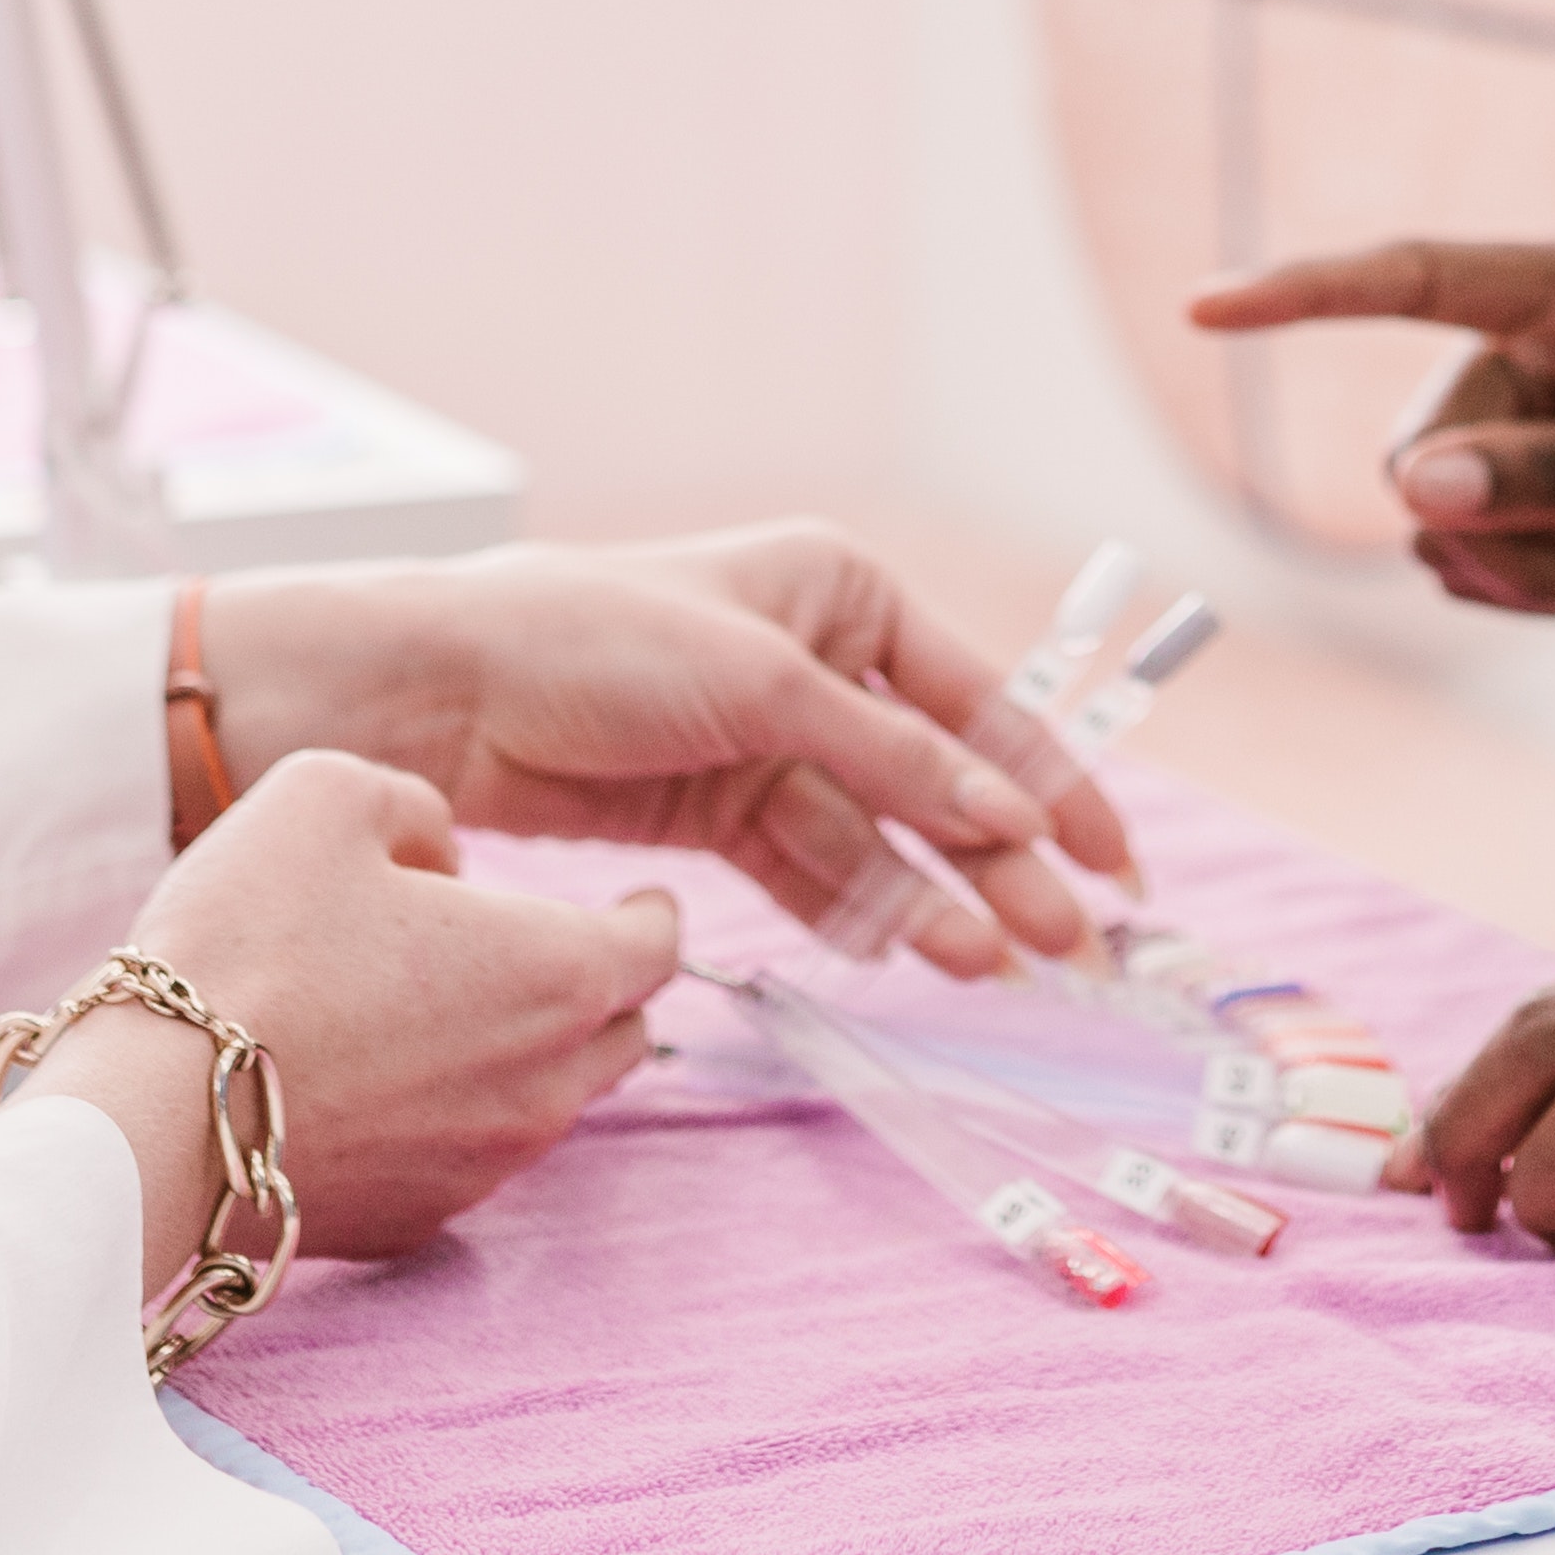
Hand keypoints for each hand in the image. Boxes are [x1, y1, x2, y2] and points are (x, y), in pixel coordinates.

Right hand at [27, 749, 679, 1264]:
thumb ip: (416, 806)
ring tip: (440, 1011)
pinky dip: (448, 1117)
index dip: (652, 914)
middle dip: (596, 987)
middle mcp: (544, 1084)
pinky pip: (464, 1158)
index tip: (640, 901)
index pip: (657, 946)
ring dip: (520, 1053)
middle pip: (619, 1033)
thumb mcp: (328, 794)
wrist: (154, 1114)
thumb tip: (441, 863)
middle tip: (535, 951)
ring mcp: (483, 1169)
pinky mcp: (414, 1223)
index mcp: (555, 972)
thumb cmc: (248, 942)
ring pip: (546, 1101)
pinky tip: (377, 1084)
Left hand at [212, 528, 1135, 974]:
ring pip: (878, 832)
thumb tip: (1009, 819)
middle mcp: (815, 659)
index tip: (1112, 862)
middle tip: (1067, 946)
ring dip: (936, 898)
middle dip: (1002, 859)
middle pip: (937, 776)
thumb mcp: (767, 687)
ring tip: (994, 967)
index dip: (1050, 780)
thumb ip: (895, 759)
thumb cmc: (598, 642)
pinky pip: (810, 864)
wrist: (441, 695)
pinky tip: (912, 951)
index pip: (977, 698)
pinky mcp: (712, 807)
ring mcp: (763, 738)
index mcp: (841, 587)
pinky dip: (860, 907)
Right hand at [1185, 240, 1554, 618]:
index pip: (1415, 275)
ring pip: (1430, 502)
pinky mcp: (1524, 458)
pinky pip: (1457, 536)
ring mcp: (1527, 395)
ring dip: (1515, 564)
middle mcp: (1539, 328)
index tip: (1205, 310)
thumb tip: (1412, 492)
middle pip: (1423, 439)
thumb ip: (1553, 478)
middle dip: (1498, 526)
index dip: (1306, 293)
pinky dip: (1520, 579)